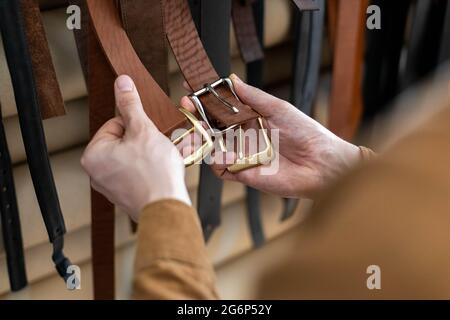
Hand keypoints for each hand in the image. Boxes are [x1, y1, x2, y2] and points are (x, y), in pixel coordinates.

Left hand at [81, 75, 190, 221]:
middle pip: (123, 141)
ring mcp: (111, 187)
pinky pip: (137, 173)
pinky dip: (149, 169)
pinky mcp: (126, 196)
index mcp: (94, 154)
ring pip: (132, 157)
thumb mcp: (143, 129)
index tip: (148, 133)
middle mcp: (97, 173)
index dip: (136, 125)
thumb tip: (122, 83)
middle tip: (158, 146)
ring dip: (149, 153)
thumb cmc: (154, 172)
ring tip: (162, 159)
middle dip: (144, 140)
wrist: (167, 206)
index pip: (114, 124)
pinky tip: (161, 171)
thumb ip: (130, 104)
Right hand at [181, 74, 359, 198]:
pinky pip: (220, 169)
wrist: (321, 163)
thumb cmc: (305, 132)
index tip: (190, 90)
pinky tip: (220, 154)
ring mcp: (241, 155)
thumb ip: (252, 97)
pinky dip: (216, 161)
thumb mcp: (278, 108)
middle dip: (195, 118)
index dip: (204, 101)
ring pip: (211, 148)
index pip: (221, 109)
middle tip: (186, 108)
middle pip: (211, 127)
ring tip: (195, 130)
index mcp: (250, 119)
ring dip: (199, 139)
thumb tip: (231, 79)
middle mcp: (243, 137)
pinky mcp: (242, 174)